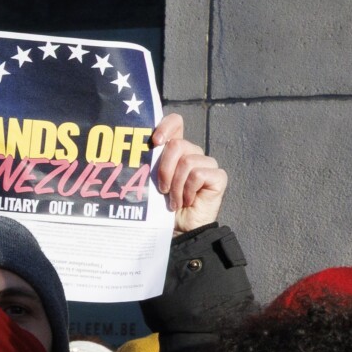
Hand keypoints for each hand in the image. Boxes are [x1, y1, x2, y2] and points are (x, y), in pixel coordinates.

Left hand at [148, 112, 226, 232]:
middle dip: (164, 169)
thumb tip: (133, 147)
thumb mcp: (149, 181)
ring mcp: (207, 164)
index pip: (176, 122)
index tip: (154, 142)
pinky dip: (187, 190)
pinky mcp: (218, 176)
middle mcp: (192, 153)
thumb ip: (149, 162)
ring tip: (173, 200)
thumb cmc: (160, 206)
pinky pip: (198, 174)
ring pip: (187, 161)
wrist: (176, 229)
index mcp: (175, 150)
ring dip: (175, 185)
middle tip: (161, 189)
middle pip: (177, 144)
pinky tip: (187, 201)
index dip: (166, 125)